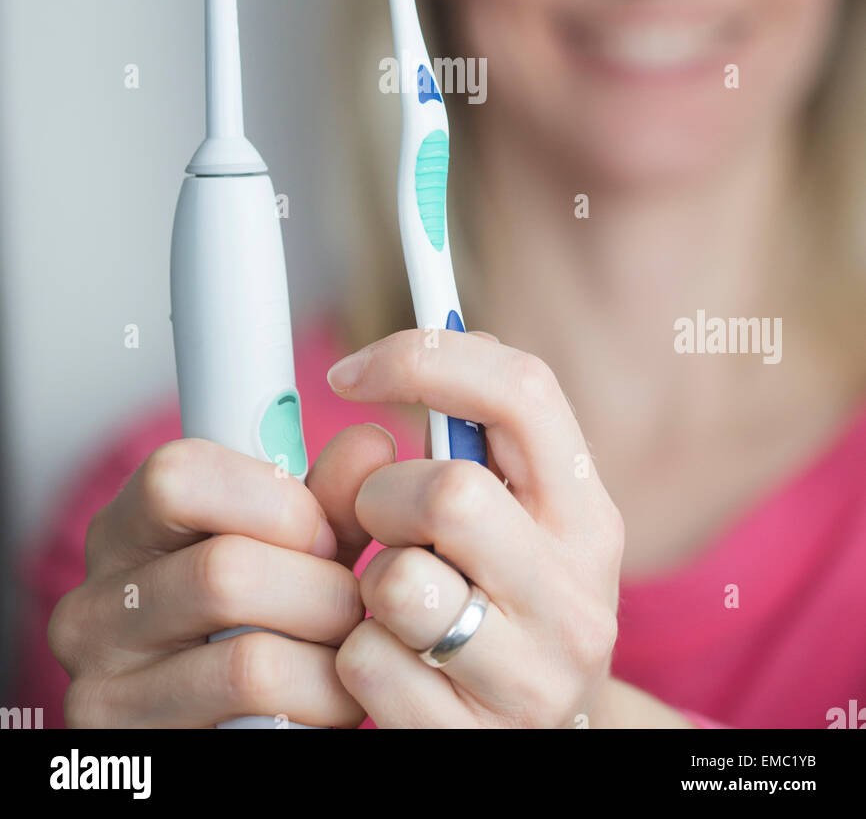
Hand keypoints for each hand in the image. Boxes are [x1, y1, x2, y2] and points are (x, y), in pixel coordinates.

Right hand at [47, 431, 393, 727]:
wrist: (226, 732)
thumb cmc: (256, 629)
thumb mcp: (289, 553)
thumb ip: (324, 501)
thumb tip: (369, 445)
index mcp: (124, 532)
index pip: (174, 474)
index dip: (272, 497)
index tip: (321, 532)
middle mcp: (93, 608)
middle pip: (224, 571)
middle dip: (322, 588)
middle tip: (349, 604)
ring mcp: (105, 692)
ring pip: (248, 659)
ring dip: (328, 655)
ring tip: (344, 652)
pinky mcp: (141, 755)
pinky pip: (260, 726)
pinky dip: (320, 706)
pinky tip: (324, 699)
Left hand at [324, 329, 624, 728]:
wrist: (546, 744)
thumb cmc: (504, 606)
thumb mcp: (513, 521)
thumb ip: (468, 447)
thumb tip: (382, 364)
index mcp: (587, 512)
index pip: (525, 390)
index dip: (426, 356)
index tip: (349, 366)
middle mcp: (580, 593)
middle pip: (452, 490)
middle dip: (384, 499)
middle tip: (381, 524)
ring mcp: (536, 677)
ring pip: (400, 585)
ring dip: (367, 589)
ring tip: (394, 607)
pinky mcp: (476, 741)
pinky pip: (367, 667)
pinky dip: (356, 661)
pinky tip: (392, 669)